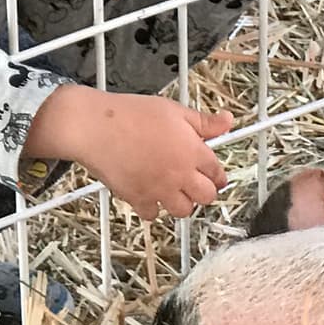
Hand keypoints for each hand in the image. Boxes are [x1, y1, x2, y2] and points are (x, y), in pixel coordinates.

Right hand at [25, 85, 233, 219]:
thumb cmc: (131, 114)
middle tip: (194, 185)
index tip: (212, 175)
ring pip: (183, 211)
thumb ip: (204, 122)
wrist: (95, 126)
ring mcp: (160, 189)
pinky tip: (148, 194)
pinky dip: (152, 208)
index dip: (216, 175)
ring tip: (173, 191)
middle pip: (206, 197)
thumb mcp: (174, 110)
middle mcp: (180, 174)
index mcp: (193, 151)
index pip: (218, 173)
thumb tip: (228, 121)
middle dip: (203, 192)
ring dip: (181, 203)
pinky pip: (152, 214)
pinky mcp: (138, 198)